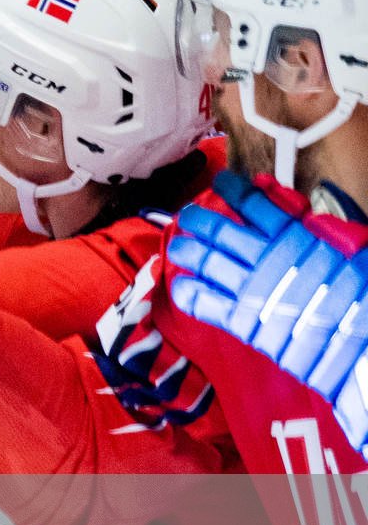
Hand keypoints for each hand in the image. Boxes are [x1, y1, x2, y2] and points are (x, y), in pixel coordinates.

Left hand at [168, 171, 367, 445]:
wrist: (364, 343)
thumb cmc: (365, 293)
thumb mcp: (356, 248)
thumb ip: (323, 227)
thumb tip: (290, 205)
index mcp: (297, 236)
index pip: (258, 205)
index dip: (235, 192)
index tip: (221, 182)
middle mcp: (268, 258)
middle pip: (222, 232)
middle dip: (200, 221)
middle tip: (187, 216)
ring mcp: (252, 289)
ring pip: (207, 263)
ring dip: (187, 252)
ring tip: (176, 246)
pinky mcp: (243, 321)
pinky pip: (206, 304)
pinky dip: (190, 294)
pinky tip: (179, 287)